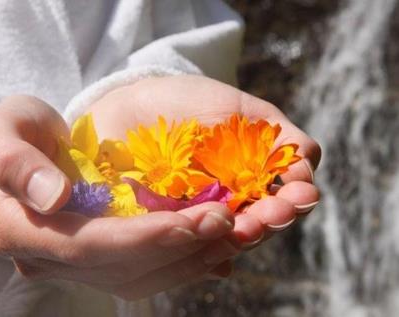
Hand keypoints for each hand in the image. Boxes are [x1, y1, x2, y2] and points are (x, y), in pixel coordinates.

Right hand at [0, 95, 240, 299]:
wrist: (12, 151)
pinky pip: (142, 272)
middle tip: (228, 223)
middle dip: (178, 248)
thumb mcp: (1, 131)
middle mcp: (47, 260)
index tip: (194, 221)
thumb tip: (53, 196)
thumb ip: (15, 162)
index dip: (143, 238)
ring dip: (188, 261)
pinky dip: (180, 261)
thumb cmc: (8, 133)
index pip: (87, 245)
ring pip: (137, 279)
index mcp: (20, 230)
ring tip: (232, 235)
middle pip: (120, 268)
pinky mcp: (96, 260)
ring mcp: (73, 266)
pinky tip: (212, 245)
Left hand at [89, 75, 321, 246]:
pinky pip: (191, 242)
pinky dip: (206, 246)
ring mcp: (201, 217)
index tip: (301, 191)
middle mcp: (231, 204)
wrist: (137, 105)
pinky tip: (218, 250)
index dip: (296, 198)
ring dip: (246, 235)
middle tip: (278, 212)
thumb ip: (279, 134)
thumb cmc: (192, 103)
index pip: (283, 198)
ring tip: (249, 227)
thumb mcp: (243, 111)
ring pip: (230, 237)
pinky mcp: (169, 226)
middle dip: (274, 219)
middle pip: (261, 223)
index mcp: (252, 180)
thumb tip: (308, 164)